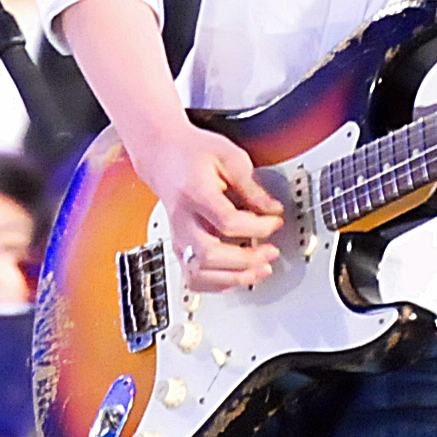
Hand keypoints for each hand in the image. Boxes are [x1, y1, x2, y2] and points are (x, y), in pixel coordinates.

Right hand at [129, 120, 281, 291]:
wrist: (162, 153)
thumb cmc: (193, 152)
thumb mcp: (229, 156)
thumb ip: (251, 186)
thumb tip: (272, 210)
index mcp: (194, 193)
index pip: (227, 221)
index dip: (257, 227)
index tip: (275, 221)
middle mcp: (182, 219)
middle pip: (210, 254)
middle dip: (246, 260)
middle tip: (270, 252)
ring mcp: (178, 236)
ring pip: (199, 273)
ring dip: (233, 278)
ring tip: (259, 270)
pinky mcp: (179, 246)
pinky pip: (193, 277)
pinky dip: (217, 284)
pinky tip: (237, 276)